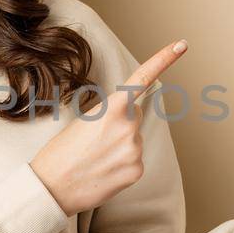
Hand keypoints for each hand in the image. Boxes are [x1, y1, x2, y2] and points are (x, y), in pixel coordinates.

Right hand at [30, 39, 187, 216]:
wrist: (51, 188)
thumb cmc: (60, 152)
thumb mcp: (82, 121)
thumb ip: (109, 114)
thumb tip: (128, 119)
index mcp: (112, 108)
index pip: (142, 79)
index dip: (164, 59)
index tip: (182, 45)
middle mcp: (128, 127)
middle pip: (133, 117)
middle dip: (119, 124)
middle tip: (92, 141)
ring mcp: (135, 150)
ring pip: (134, 140)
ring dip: (119, 146)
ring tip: (94, 158)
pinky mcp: (136, 171)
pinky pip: (134, 161)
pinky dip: (121, 165)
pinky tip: (103, 171)